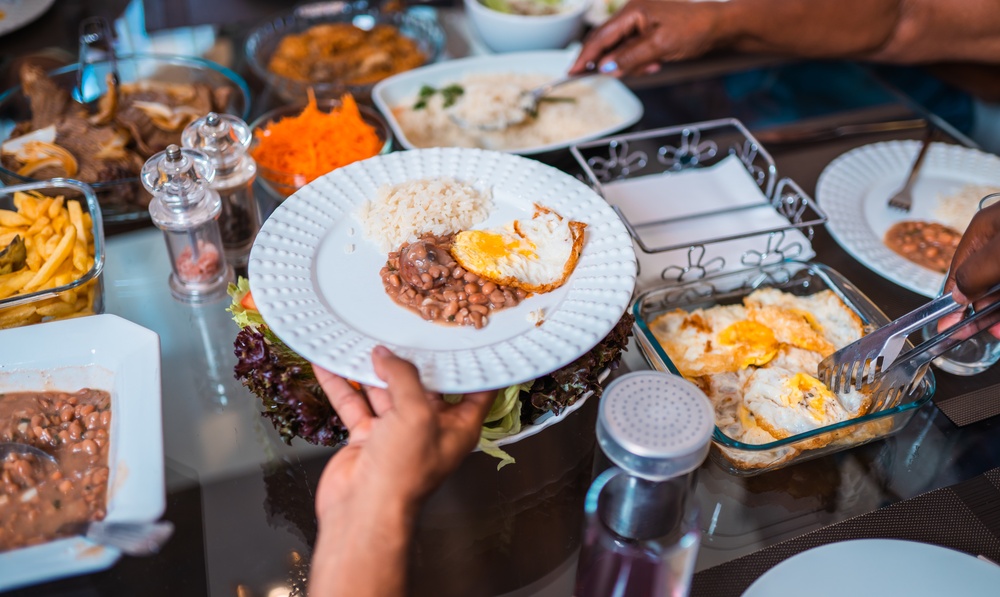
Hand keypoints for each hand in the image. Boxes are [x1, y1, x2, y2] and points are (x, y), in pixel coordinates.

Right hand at [312, 346, 495, 520]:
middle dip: (411, 359)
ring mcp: (397, 432)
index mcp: (458, 427)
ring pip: (384, 391)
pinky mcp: (368, 437)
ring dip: (371, 369)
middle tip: (403, 329)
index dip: (471, 364)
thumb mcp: (415, 414)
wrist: (362, 513)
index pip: (474, 389)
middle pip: (423, 384)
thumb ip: (404, 378)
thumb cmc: (402, 476)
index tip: (466, 338)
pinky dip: (342, 384)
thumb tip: (387, 356)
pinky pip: (355, 404)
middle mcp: (430, 428)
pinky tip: (330, 365)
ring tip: (360, 340)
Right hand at [570, 0, 724, 76]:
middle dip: (609, 62)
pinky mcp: (648, 31)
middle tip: (601, 78)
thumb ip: (630, 58)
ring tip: (651, 65)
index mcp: (632, 10)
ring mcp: (641, 22)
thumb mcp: (660, 46)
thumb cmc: (694, 28)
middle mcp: (633, 13)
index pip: (601, 36)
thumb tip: (606, 68)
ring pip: (621, 49)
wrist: (720, 26)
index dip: (585, 55)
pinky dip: (640, 61)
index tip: (573, 71)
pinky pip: (633, 50)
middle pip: (608, 42)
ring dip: (630, 64)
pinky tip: (655, 62)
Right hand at [940, 200, 999, 335]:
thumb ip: (972, 274)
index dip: (953, 300)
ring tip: (998, 329)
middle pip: (982, 280)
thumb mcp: (997, 255)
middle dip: (980, 309)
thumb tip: (957, 295)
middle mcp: (999, 240)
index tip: (948, 324)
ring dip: (997, 311)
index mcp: (985, 230)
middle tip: (980, 331)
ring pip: (999, 287)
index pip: (959, 270)